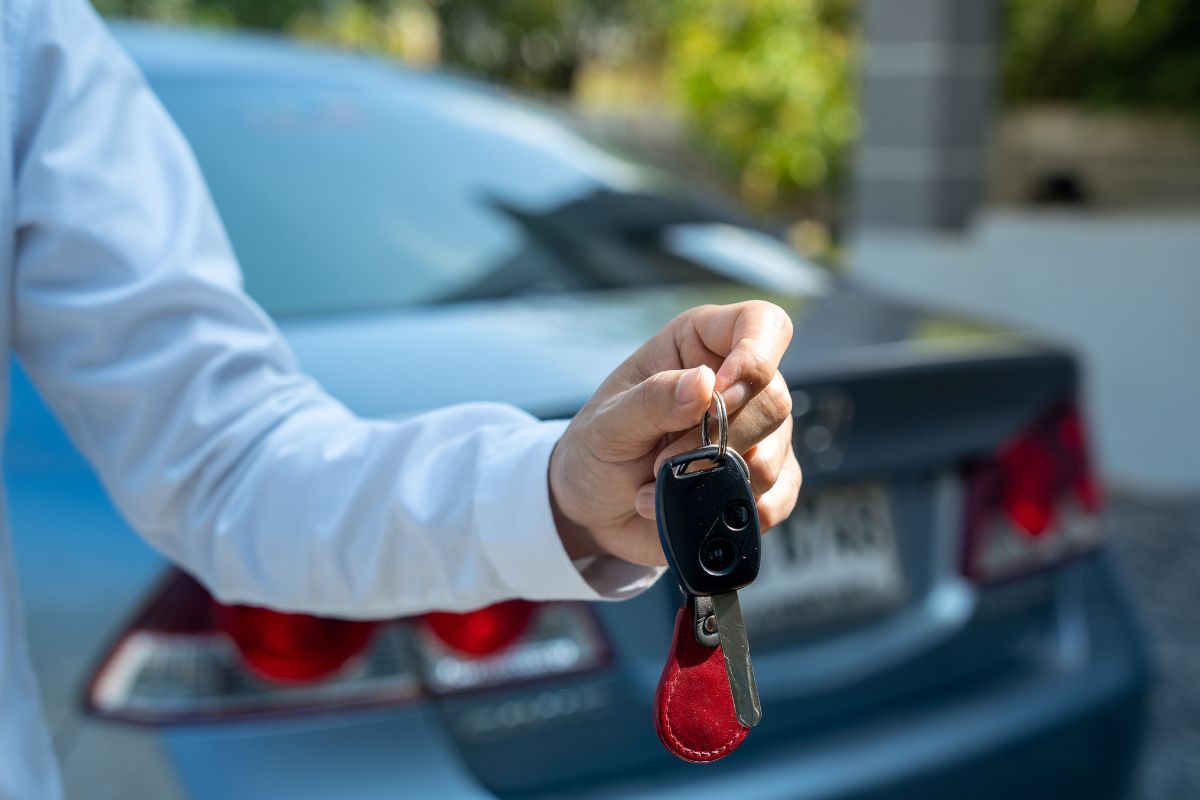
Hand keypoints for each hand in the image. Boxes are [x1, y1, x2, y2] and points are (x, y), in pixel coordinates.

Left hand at [549, 301, 801, 565]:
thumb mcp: (607, 424)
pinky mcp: (760, 483)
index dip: (755, 354)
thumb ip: (652, 401)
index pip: (761, 324)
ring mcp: (756, 435)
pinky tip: (695, 510)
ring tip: (660, 488)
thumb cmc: (596, 450)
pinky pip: (777, 497)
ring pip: (774, 452)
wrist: (595, 509)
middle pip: (773, 399)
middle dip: (720, 437)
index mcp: (701, 345)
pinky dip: (734, 510)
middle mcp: (738, 384)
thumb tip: (705, 383)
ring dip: (716, 479)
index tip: (719, 391)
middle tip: (662, 461)